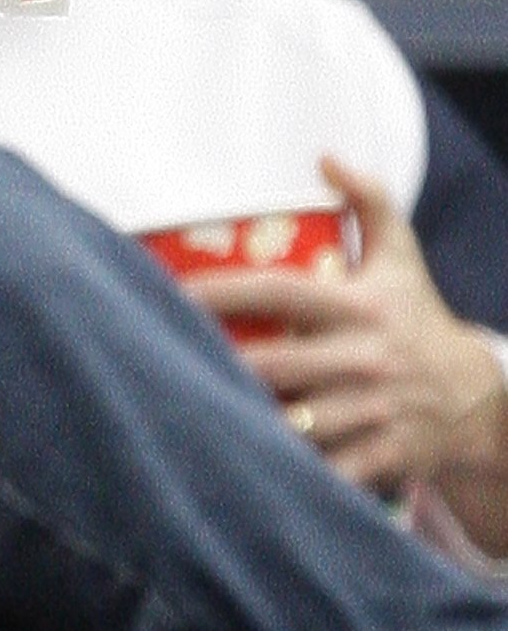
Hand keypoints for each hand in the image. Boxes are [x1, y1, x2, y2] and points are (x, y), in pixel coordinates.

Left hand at [185, 157, 507, 498]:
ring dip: (244, 421)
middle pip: (275, 363)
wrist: (478, 397)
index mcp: (361, 305)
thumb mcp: (401, 255)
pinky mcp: (386, 454)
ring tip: (184, 413)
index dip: (221, 292)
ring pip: (296, 422)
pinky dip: (290, 474)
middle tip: (154, 361)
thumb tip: (325, 156)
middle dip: (218, 366)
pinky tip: (242, 467)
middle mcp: (367, 357)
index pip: (279, 292)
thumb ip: (369, 200)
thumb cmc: (416, 316)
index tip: (168, 291)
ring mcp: (377, 409)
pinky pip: (330, 470)